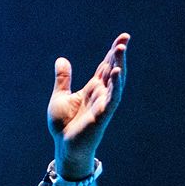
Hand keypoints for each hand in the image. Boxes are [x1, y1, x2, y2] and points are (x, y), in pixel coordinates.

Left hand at [48, 33, 128, 178]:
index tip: (122, 38)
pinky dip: (115, 86)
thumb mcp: (60, 97)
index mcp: (92, 88)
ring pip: (115, 82)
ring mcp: (103, 104)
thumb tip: (62, 59)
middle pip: (113, 69)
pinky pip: (111, 99)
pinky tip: (116, 73)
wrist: (64, 147)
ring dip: (119, 65)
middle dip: (119, 54)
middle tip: (124, 38)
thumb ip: (63, 79)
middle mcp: (101, 94)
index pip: (106, 66)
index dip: (113, 52)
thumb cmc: (64, 126)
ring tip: (121, 49)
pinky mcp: (102, 115)